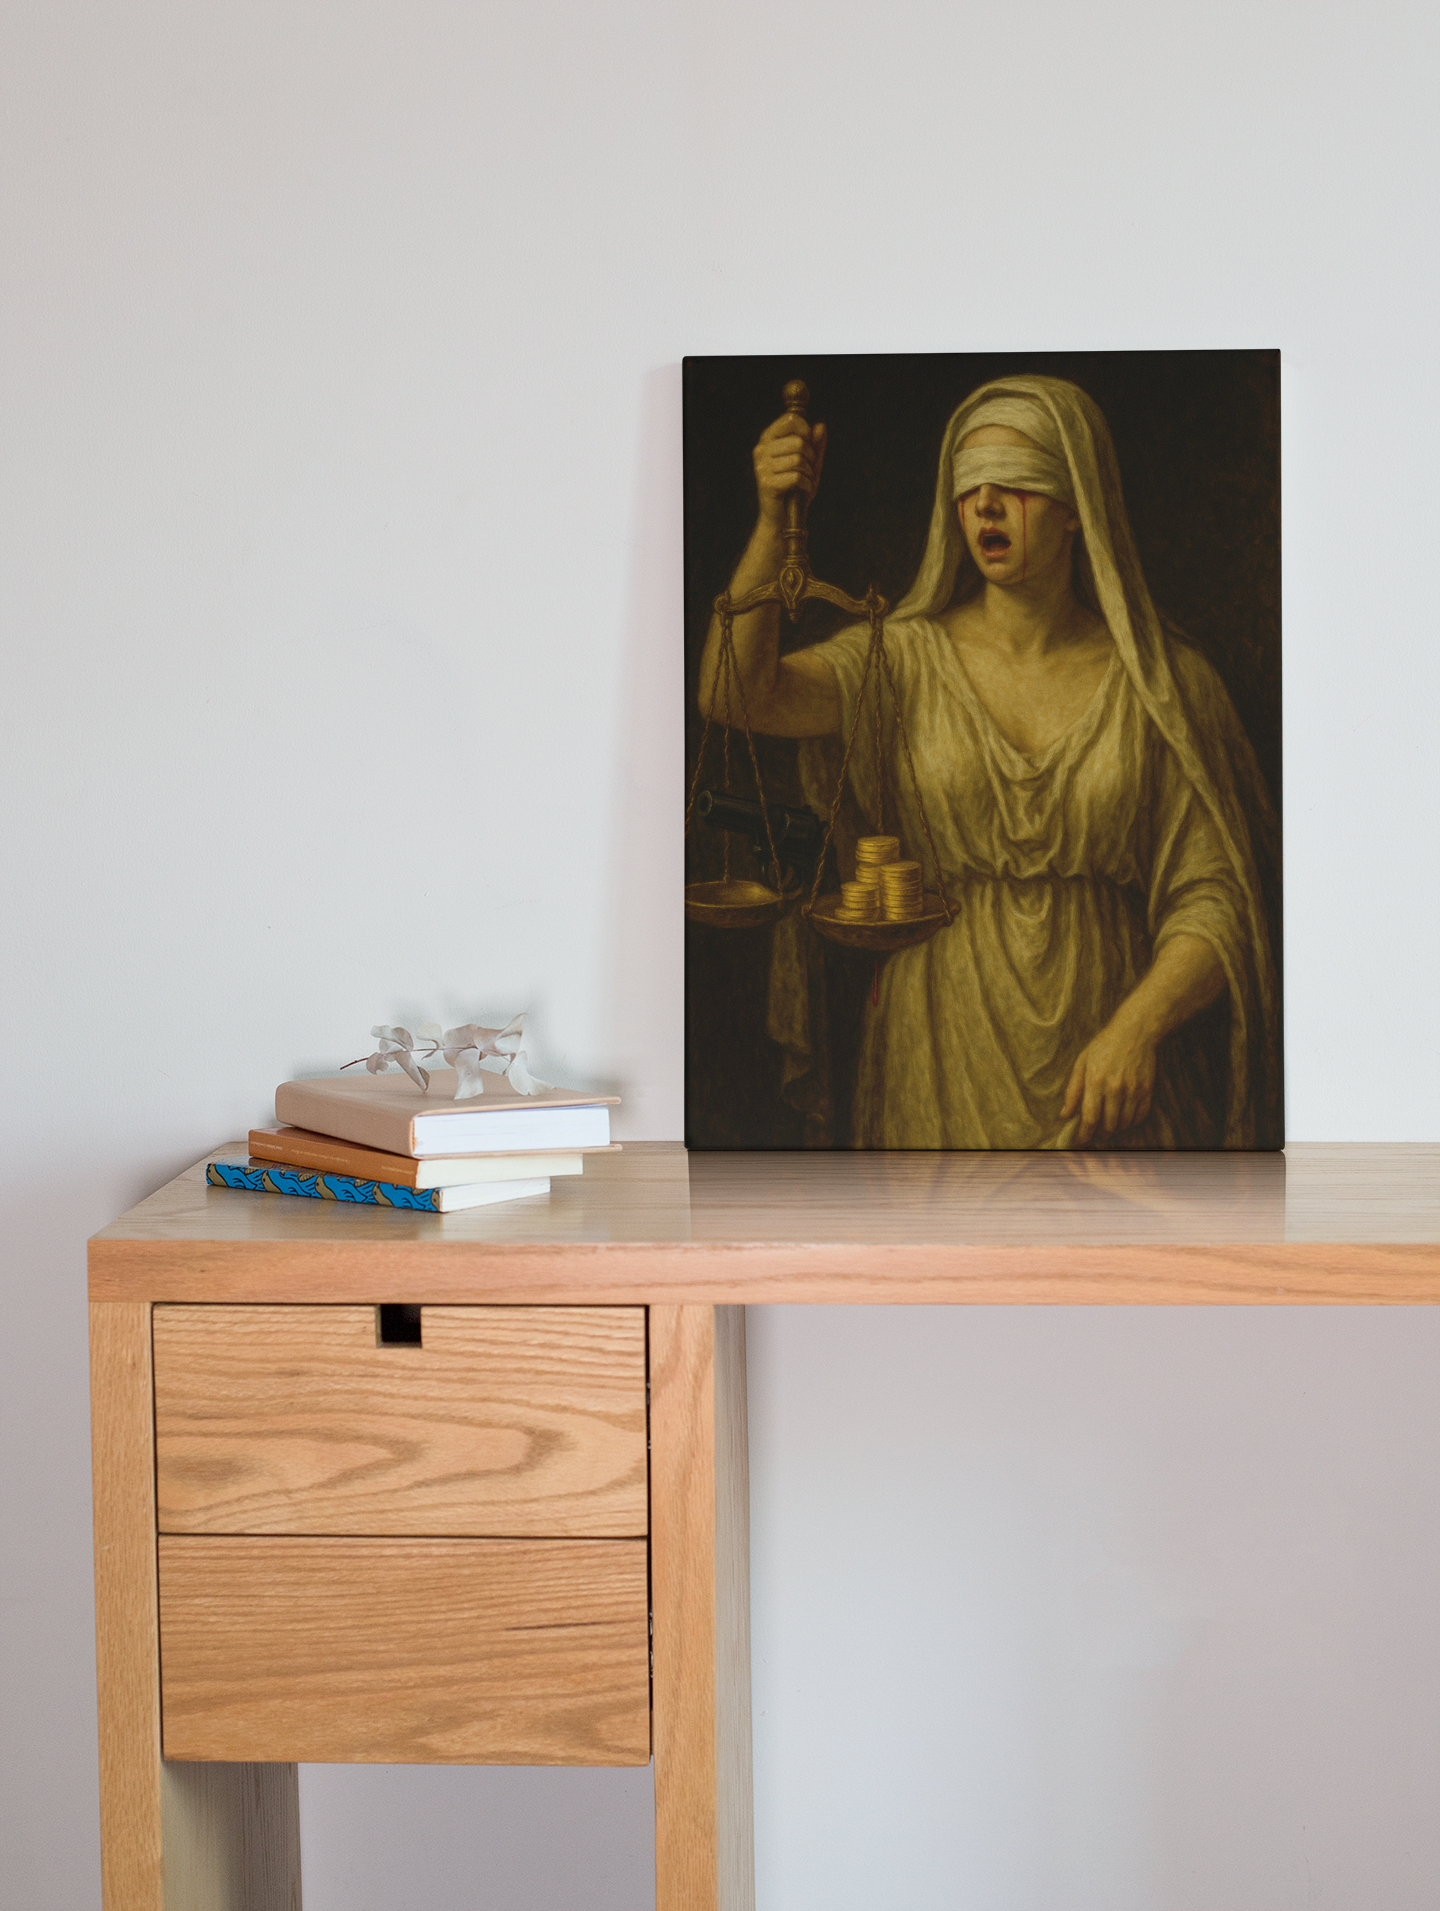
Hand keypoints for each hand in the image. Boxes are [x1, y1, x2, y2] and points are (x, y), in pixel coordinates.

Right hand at [753, 411, 826, 525]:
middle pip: (798, 441)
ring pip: (798, 459)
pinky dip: (806, 485)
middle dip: (810, 457)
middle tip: (807, 470)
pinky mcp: (766, 484)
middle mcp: (761, 450)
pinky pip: (796, 477)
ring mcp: (761, 467)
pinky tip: (801, 491)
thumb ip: (816, 444)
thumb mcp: (810, 463)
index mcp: (768, 439)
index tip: (808, 445)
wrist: (782, 519)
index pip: (791, 419)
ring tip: (804, 482)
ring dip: (808, 473)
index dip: (806, 430)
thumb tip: (821, 425)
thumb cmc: (796, 489)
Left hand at [1061, 1015, 1156, 1145]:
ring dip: (1114, 1130)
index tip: (1079, 1142)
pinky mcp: (1147, 1090)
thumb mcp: (1081, 1063)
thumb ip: (1072, 1090)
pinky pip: (1139, 1117)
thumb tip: (1064, 1115)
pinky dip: (1130, 1123)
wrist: (1135, 1032)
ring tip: (1107, 1126)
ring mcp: (1133, 1090)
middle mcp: (1115, 1088)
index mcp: (1095, 1081)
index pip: (1089, 1118)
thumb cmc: (1104, 1046)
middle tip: (1093, 1134)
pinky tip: (1123, 1118)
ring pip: (1123, 1124)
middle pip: (1107, 1125)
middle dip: (1099, 1134)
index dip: (1083, 1135)